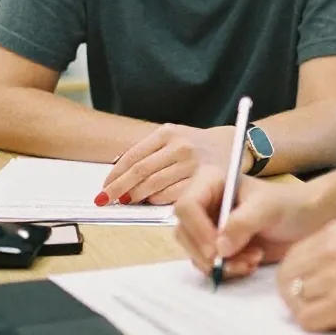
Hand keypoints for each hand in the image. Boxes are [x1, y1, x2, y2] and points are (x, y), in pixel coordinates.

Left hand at [100, 124, 241, 205]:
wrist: (232, 145)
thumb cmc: (196, 144)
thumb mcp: (173, 137)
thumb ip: (148, 151)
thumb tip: (116, 174)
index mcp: (168, 133)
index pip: (133, 157)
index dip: (115, 176)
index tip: (104, 188)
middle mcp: (180, 147)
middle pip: (140, 173)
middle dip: (119, 190)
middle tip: (106, 200)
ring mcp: (192, 165)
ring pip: (154, 187)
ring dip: (137, 197)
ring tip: (128, 201)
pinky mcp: (202, 180)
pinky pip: (171, 196)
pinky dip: (157, 201)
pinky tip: (152, 201)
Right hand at [175, 165, 315, 278]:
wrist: (306, 221)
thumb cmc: (289, 205)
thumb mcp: (268, 208)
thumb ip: (243, 222)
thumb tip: (220, 247)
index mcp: (211, 182)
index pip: (186, 206)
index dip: (198, 230)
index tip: (218, 250)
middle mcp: (205, 204)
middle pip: (184, 233)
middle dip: (210, 253)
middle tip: (240, 260)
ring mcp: (209, 227)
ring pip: (195, 253)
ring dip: (222, 264)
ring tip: (253, 260)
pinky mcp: (217, 248)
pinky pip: (208, 265)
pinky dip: (228, 270)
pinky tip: (251, 263)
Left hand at [279, 220, 335, 333]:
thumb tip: (314, 277)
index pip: (293, 256)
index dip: (296, 277)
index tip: (306, 289)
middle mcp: (329, 250)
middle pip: (287, 278)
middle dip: (293, 296)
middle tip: (311, 307)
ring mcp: (334, 277)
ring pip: (294, 301)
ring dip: (307, 312)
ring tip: (330, 316)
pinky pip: (307, 320)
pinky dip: (316, 326)